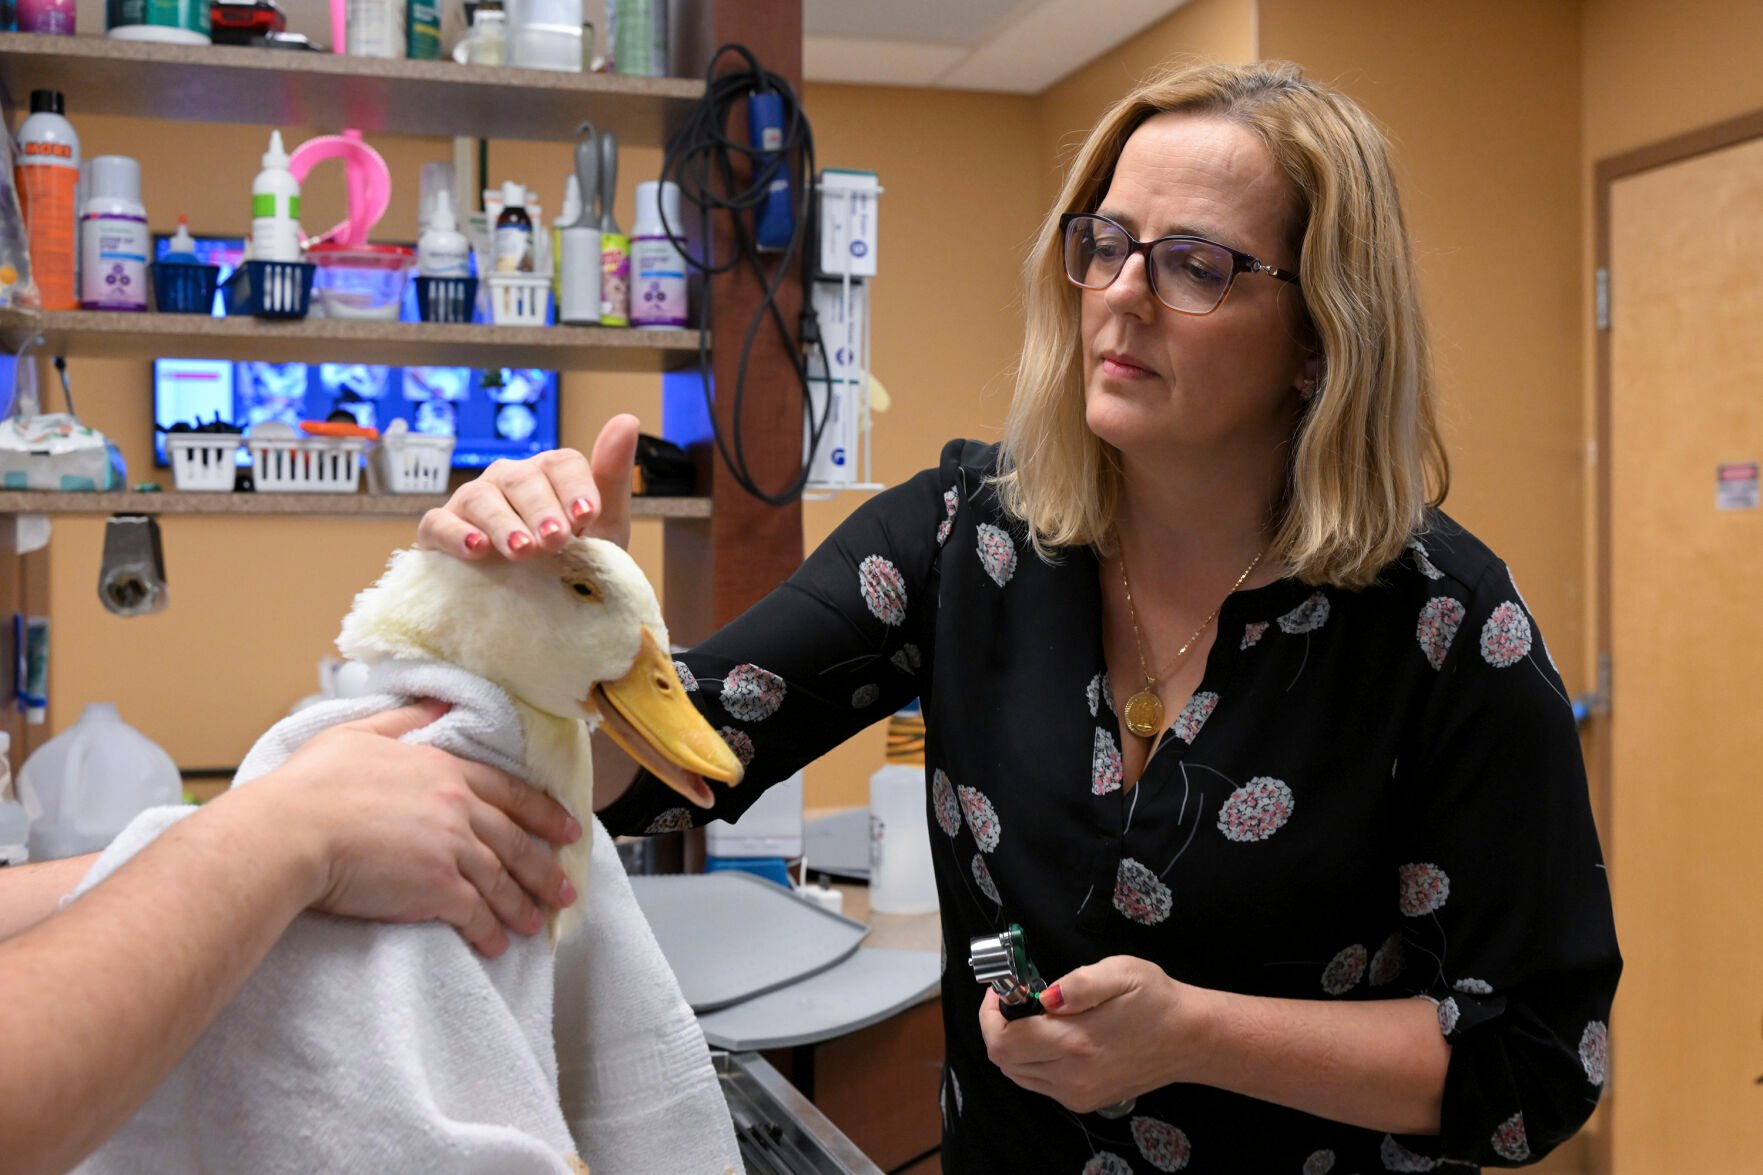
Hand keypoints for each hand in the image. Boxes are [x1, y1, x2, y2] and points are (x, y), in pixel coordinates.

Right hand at [232, 701, 582, 957]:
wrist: (291, 831)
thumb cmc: (312, 785)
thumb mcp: (360, 733)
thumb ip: (405, 717)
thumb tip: (439, 699)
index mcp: (445, 770)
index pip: (511, 793)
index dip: (544, 814)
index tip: (567, 831)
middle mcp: (458, 808)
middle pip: (516, 843)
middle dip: (545, 871)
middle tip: (565, 890)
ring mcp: (452, 849)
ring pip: (502, 882)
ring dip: (523, 907)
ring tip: (536, 925)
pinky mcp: (438, 889)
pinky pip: (477, 914)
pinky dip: (491, 931)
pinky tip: (498, 945)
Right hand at [417, 414, 639, 557]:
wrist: (544, 610)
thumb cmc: (575, 561)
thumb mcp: (604, 527)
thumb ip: (612, 476)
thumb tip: (627, 419)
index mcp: (550, 475)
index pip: (561, 465)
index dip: (575, 488)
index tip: (586, 516)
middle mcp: (509, 479)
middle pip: (522, 479)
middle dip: (541, 510)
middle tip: (555, 541)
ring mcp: (473, 502)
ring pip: (481, 498)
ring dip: (502, 523)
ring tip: (522, 551)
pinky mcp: (443, 530)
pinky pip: (439, 523)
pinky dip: (455, 533)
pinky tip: (476, 548)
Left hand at [979, 955, 1203, 1112]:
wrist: (1190, 1039)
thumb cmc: (1156, 999)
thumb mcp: (1121, 972)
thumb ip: (1078, 983)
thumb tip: (1045, 998)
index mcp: (1076, 1041)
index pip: (1003, 1041)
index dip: (990, 1015)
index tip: (1001, 992)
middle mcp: (1071, 1076)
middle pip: (1004, 1061)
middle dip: (999, 1027)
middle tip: (1016, 1001)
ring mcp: (1077, 1093)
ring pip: (1018, 1075)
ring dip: (1014, 1045)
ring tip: (1033, 1018)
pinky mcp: (1084, 1101)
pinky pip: (1038, 1084)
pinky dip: (1031, 1061)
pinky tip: (1052, 1038)